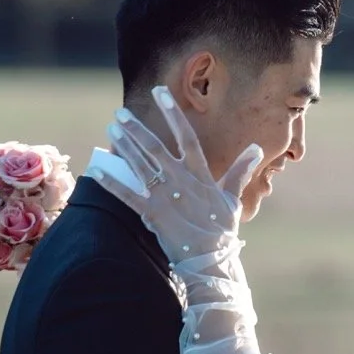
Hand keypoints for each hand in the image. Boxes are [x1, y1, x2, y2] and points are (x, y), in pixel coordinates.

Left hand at [90, 86, 262, 265]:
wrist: (210, 260)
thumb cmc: (222, 229)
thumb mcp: (233, 198)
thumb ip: (241, 171)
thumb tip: (257, 148)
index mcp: (200, 175)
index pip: (187, 137)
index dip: (173, 113)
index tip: (161, 94)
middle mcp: (181, 181)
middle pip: (155, 148)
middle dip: (137, 129)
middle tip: (120, 114)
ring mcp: (165, 197)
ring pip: (140, 165)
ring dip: (125, 146)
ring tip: (112, 129)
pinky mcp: (151, 214)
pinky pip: (127, 195)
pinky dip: (111, 182)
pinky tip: (96, 169)